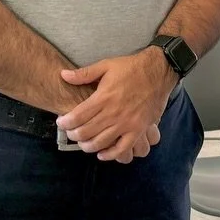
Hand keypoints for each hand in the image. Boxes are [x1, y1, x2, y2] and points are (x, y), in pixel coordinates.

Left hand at [56, 49, 176, 161]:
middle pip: (86, 131)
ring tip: (83, 143)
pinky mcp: (139, 129)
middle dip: (74, 135)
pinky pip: (123, 148)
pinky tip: (102, 154)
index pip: (78, 116)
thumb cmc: (131, 67)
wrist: (158, 71)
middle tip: (70, 133)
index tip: (61, 123)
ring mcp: (127, 123)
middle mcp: (114, 113)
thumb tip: (63, 75)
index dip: (66, 123)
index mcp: (104, 97)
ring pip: (101, 142)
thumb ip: (84, 73)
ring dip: (87, 146)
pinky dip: (110, 154)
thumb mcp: (106, 65)